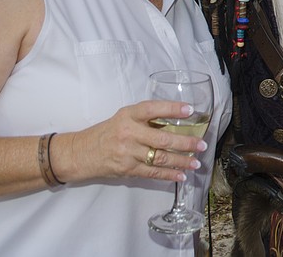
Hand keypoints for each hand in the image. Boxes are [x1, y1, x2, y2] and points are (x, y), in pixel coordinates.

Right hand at [55, 100, 206, 183]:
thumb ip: (146, 118)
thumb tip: (176, 120)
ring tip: (196, 162)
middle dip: (186, 142)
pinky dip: (169, 175)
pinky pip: (152, 172)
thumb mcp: (123, 117)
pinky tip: (181, 175)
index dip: (172, 108)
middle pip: (162, 138)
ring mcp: (127, 152)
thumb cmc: (107, 132)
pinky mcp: (127, 169)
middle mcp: (128, 133)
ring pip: (160, 158)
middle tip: (202, 144)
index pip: (152, 109)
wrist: (81, 152)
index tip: (190, 110)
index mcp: (128, 115)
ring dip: (181, 161)